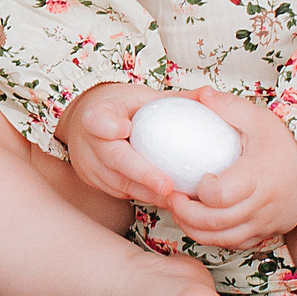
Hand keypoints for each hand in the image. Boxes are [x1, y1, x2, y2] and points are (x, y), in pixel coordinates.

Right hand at [56, 82, 180, 204]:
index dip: (108, 126)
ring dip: (149, 193)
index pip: (98, 119)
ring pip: (119, 183)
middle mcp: (89, 141)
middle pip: (113, 158)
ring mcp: (90, 165)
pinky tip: (170, 201)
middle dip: (141, 173)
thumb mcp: (143, 97)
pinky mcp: (96, 183)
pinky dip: (146, 197)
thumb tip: (210, 94)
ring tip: (178, 198)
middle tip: (167, 186)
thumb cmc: (121, 109)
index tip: (126, 129)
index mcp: (99, 112)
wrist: (86, 126)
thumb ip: (175, 98)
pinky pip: (122, 193)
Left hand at [165, 88, 296, 250]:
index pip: (221, 195)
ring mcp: (266, 223)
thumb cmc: (280, 143)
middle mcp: (264, 204)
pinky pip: (235, 244)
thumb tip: (200, 94)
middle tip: (172, 197)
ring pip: (223, 238)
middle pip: (216, 221)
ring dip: (194, 229)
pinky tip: (198, 223)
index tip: (197, 177)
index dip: (201, 190)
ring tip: (179, 211)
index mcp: (259, 175)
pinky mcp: (266, 233)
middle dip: (186, 212)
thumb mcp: (258, 118)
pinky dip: (213, 238)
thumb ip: (228, 107)